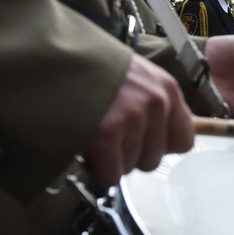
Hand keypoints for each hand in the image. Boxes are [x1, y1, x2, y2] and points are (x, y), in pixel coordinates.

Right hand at [84, 54, 194, 189]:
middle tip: (108, 133)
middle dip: (129, 153)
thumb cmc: (88, 68)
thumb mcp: (134, 76)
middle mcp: (155, 102)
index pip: (184, 140)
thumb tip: (163, 137)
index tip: (141, 141)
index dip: (158, 146)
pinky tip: (87, 147)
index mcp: (166, 88)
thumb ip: (152, 104)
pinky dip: (96, 169)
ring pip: (130, 167)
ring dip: (109, 158)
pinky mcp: (106, 133)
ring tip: (94, 132)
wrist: (49, 58)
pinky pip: (110, 176)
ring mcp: (132, 117)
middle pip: (154, 159)